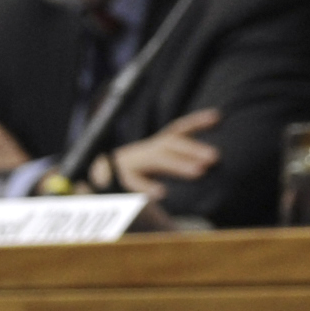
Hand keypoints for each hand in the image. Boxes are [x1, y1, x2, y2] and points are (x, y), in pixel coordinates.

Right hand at [95, 106, 224, 202]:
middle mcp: (143, 152)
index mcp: (155, 147)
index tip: (218, 116)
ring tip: (199, 172)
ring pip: (156, 158)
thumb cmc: (134, 180)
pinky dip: (145, 186)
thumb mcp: (155, 168)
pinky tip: (159, 194)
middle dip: (193, 148)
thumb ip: (176, 166)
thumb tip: (209, 166)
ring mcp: (128, 165)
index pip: (177, 130)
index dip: (197, 122)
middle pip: (169, 143)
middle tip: (215, 157)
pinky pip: (131, 182)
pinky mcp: (115, 181)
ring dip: (179, 164)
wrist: (91, 186)